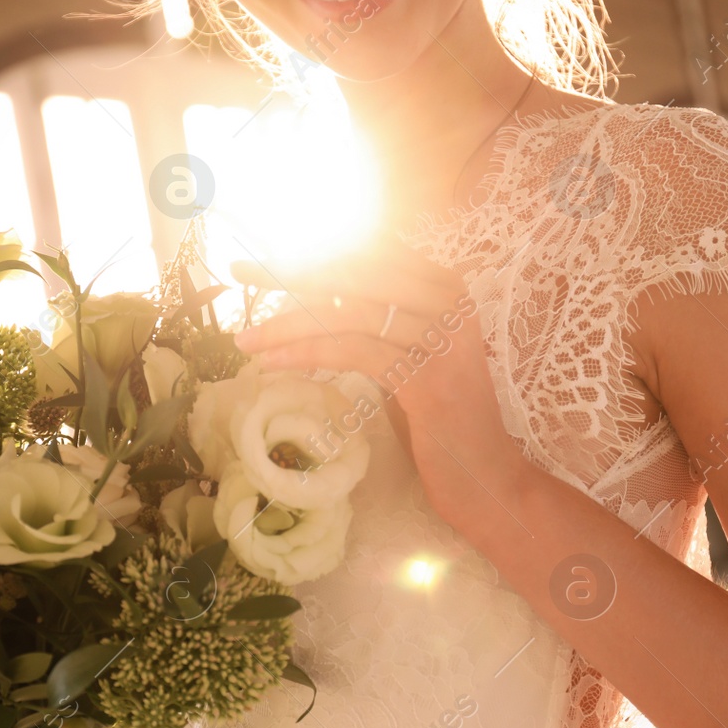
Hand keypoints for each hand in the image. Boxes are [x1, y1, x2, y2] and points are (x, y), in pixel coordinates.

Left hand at [230, 236, 525, 523]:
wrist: (487, 478)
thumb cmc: (441, 422)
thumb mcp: (406, 358)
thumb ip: (373, 325)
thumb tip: (313, 301)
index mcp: (445, 286)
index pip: (370, 250)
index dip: (315, 250)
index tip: (265, 258)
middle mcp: (450, 299)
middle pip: (357, 270)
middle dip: (292, 269)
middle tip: (240, 272)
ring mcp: (443, 336)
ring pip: (350, 312)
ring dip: (288, 322)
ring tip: (246, 339)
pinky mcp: (429, 377)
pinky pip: (355, 352)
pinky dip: (307, 354)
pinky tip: (272, 364)